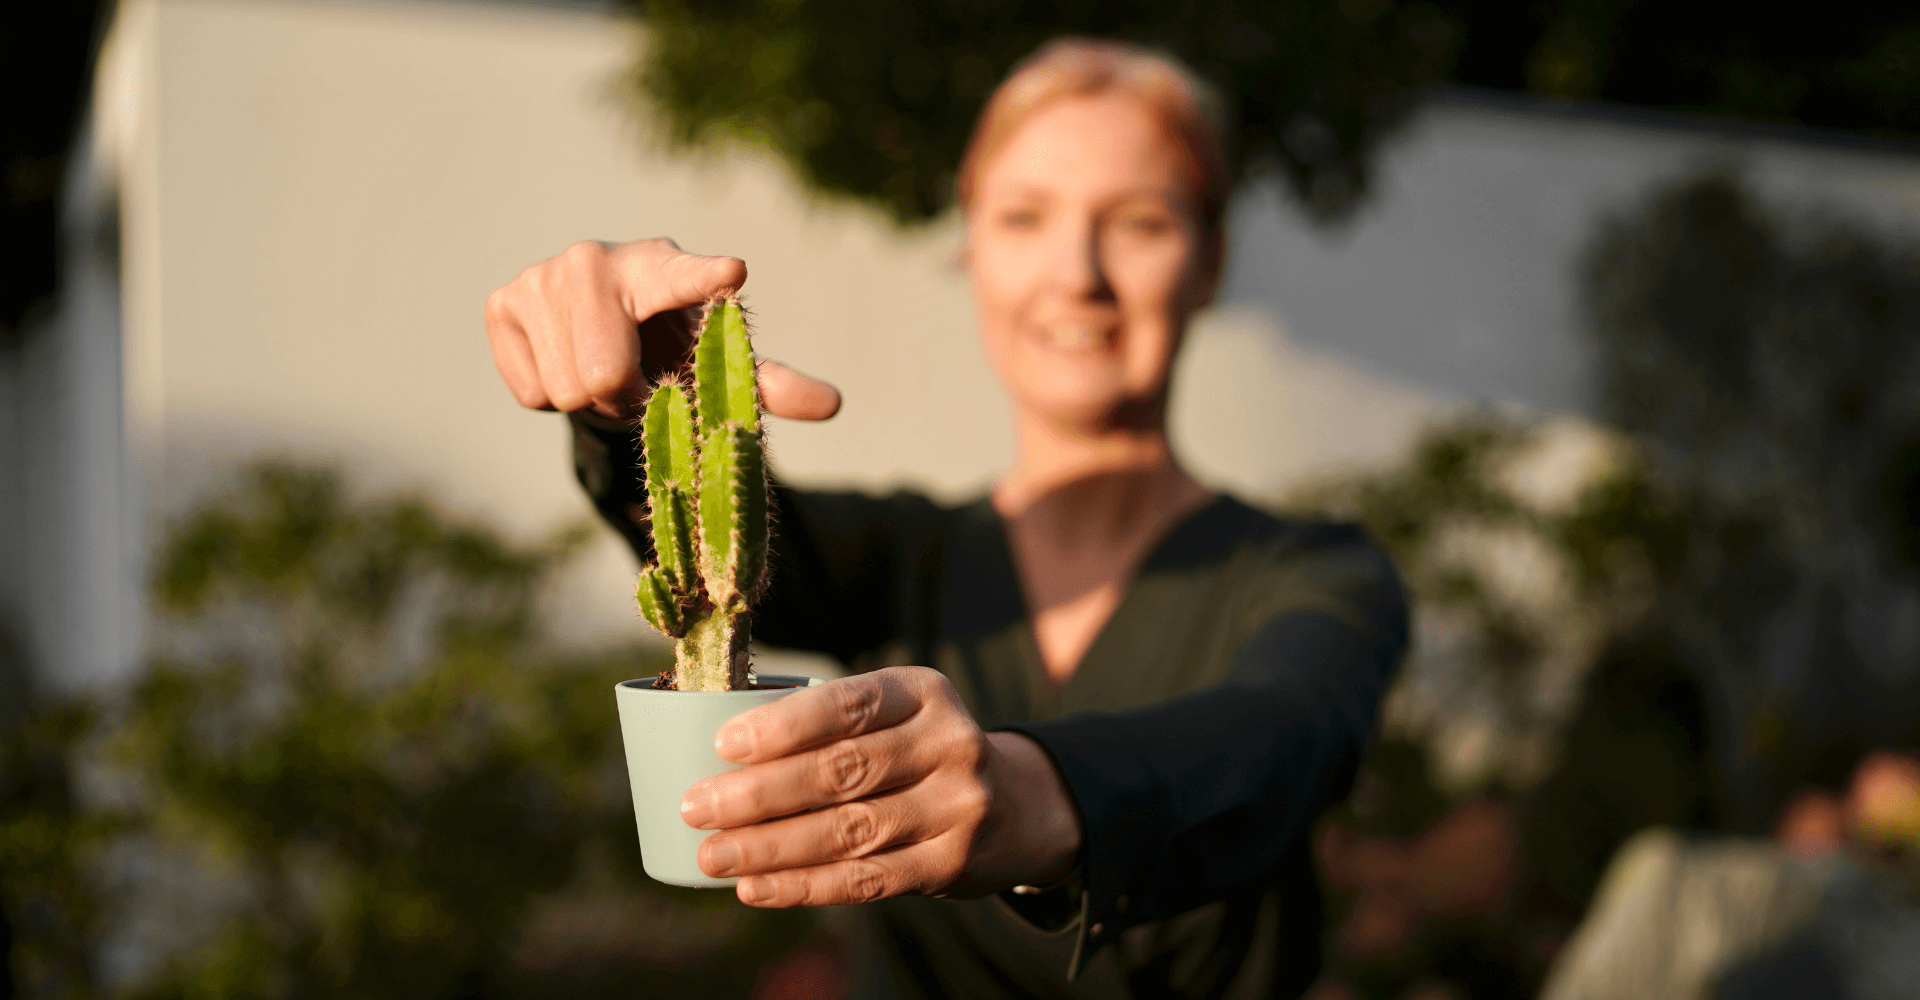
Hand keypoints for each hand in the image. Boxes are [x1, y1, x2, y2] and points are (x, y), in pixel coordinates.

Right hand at [484, 238, 841, 420]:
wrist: (599, 325)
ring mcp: (541, 275)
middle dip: (624, 398)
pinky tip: (563, 359)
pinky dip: (549, 394)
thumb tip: (833, 405)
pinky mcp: (500, 302)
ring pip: (568, 391)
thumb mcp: (716, 361)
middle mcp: (598, 259)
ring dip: (589, 401)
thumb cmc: (668, 339)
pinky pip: (531, 392)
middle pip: (605, 379)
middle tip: (635, 382)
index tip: (732, 272)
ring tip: (601, 368)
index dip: (704, 277)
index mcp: (665, 268)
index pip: (685, 276)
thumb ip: (768, 381)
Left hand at [679, 666, 1083, 906]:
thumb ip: (832, 725)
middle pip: (841, 772)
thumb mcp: (899, 714)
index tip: (722, 745)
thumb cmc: (921, 752)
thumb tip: (722, 757)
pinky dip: (804, 887)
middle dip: (758, 794)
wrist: (1018, 805)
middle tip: (697, 808)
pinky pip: (866, 880)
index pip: (848, 704)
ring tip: (713, 856)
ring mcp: (956, 807)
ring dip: (770, 848)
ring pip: (848, 832)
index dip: (783, 725)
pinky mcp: (951, 864)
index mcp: (924, 691)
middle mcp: (948, 743)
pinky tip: (756, 888)